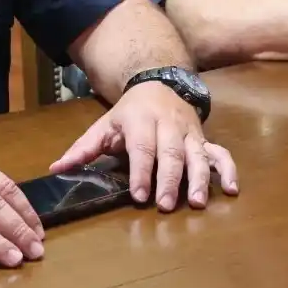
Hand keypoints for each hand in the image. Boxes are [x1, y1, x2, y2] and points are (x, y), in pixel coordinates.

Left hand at [49, 82, 238, 212]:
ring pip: (198, 154)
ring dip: (200, 178)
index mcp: (141, 120)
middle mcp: (169, 124)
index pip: (143, 147)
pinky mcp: (204, 138)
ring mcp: (190, 131)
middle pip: (172, 152)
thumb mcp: (104, 125)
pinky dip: (229, 169)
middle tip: (167, 205)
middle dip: (171, 179)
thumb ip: (82, 148)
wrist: (159, 82)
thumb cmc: (129, 111)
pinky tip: (231, 189)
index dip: (142, 171)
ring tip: (198, 202)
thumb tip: (56, 168)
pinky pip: (221, 152)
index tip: (140, 195)